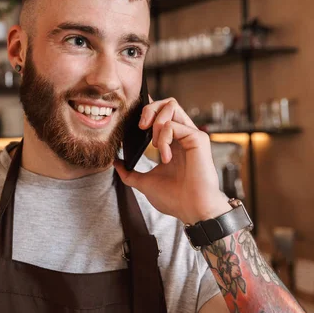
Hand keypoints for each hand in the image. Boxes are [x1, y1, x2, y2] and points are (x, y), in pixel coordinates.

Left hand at [114, 97, 230, 223]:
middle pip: (167, 102)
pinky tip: (166, 157)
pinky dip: (163, 139)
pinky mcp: (198, 138)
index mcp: (172, 142)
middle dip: (149, 109)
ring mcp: (191, 135)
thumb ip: (129, 172)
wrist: (192, 210)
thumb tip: (115, 162)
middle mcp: (183, 135)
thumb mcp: (144, 183)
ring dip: (156, 122)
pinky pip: (173, 125)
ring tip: (154, 145)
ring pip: (172, 105)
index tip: (133, 116)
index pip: (161, 114)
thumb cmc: (175, 199)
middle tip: (141, 127)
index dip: (148, 108)